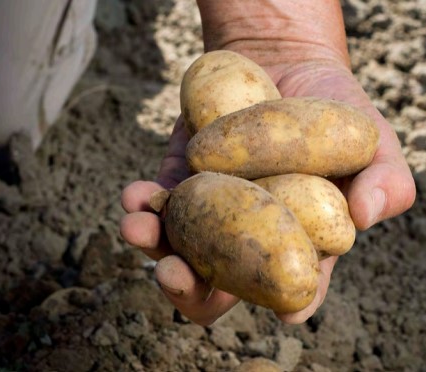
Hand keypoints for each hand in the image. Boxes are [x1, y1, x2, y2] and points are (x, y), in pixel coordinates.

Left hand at [120, 1, 415, 324]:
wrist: (284, 65)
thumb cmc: (334, 110)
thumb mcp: (372, 141)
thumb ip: (385, 179)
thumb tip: (365, 216)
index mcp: (296, 241)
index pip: (292, 286)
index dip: (287, 303)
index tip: (282, 312)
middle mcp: (246, 235)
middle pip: (216, 283)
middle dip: (190, 288)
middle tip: (174, 273)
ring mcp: (210, 210)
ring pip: (175, 246)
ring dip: (150, 245)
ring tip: (137, 226)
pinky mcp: (181, 179)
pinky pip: (156, 202)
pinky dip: (140, 203)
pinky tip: (135, 196)